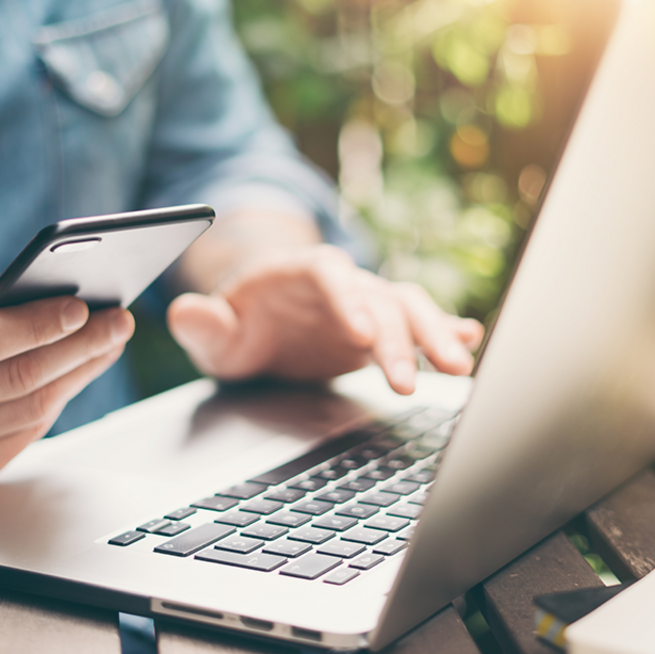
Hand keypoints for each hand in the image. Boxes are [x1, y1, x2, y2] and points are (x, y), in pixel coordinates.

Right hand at [0, 187, 133, 484]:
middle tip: (120, 318)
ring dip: (80, 372)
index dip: (33, 326)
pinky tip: (85, 366)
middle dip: (77, 347)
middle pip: (14, 378)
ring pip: (29, 409)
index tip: (81, 305)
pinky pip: (28, 432)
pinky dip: (63, 396)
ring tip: (113, 337)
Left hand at [166, 245, 482, 394]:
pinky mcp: (384, 328)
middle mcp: (344, 283)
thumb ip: (201, 323)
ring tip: (457, 365)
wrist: (261, 324)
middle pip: (379, 297)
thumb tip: (183, 312)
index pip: (329, 275)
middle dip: (399, 338)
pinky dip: (447, 328)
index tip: (359, 335)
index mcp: (302, 272)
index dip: (347, 301)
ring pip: (409, 309)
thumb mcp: (213, 332)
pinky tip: (471, 338)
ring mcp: (368, 304)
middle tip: (410, 381)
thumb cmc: (237, 326)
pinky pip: (421, 323)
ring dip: (434, 335)